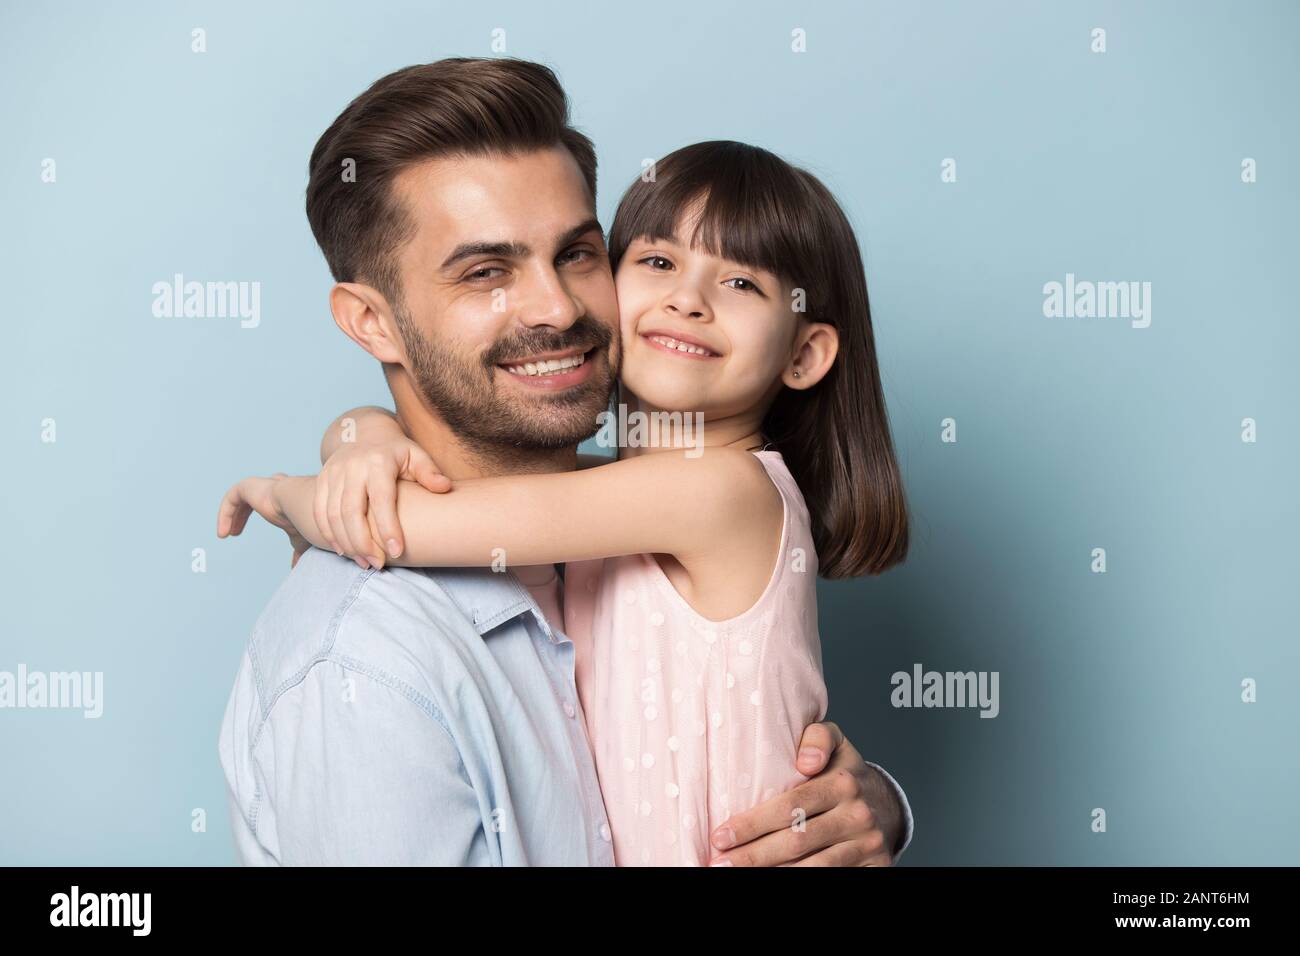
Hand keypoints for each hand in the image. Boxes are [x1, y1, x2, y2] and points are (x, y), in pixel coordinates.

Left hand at [217, 473, 311, 567]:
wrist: (303, 505)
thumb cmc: (307, 522)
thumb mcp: (302, 540)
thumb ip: (298, 551)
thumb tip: (297, 567)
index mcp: (290, 496)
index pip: (275, 501)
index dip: (266, 515)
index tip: (259, 531)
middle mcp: (276, 488)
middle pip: (255, 497)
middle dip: (242, 515)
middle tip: (235, 532)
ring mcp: (262, 485)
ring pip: (241, 497)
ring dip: (231, 516)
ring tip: (225, 534)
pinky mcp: (249, 486)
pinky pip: (232, 498)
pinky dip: (225, 514)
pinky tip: (224, 532)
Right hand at [314, 437, 449, 567]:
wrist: (365, 435)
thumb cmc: (397, 453)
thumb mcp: (416, 456)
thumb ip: (429, 472)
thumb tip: (444, 487)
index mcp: (378, 461)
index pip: (381, 500)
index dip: (388, 528)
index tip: (397, 552)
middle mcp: (352, 466)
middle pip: (351, 511)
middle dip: (363, 543)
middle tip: (377, 564)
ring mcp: (332, 473)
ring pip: (332, 515)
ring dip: (346, 543)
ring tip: (364, 562)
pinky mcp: (320, 480)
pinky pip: (318, 512)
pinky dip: (328, 534)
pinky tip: (343, 551)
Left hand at [707, 721, 900, 866]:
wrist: (888, 804)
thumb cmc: (844, 772)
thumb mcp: (835, 741)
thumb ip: (817, 737)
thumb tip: (805, 761)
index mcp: (843, 782)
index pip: (790, 806)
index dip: (752, 824)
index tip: (721, 835)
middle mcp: (857, 814)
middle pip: (796, 840)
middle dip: (753, 855)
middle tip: (719, 863)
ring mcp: (867, 844)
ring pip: (813, 867)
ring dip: (773, 873)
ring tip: (736, 875)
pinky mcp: (876, 866)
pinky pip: (831, 877)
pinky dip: (800, 878)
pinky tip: (773, 878)